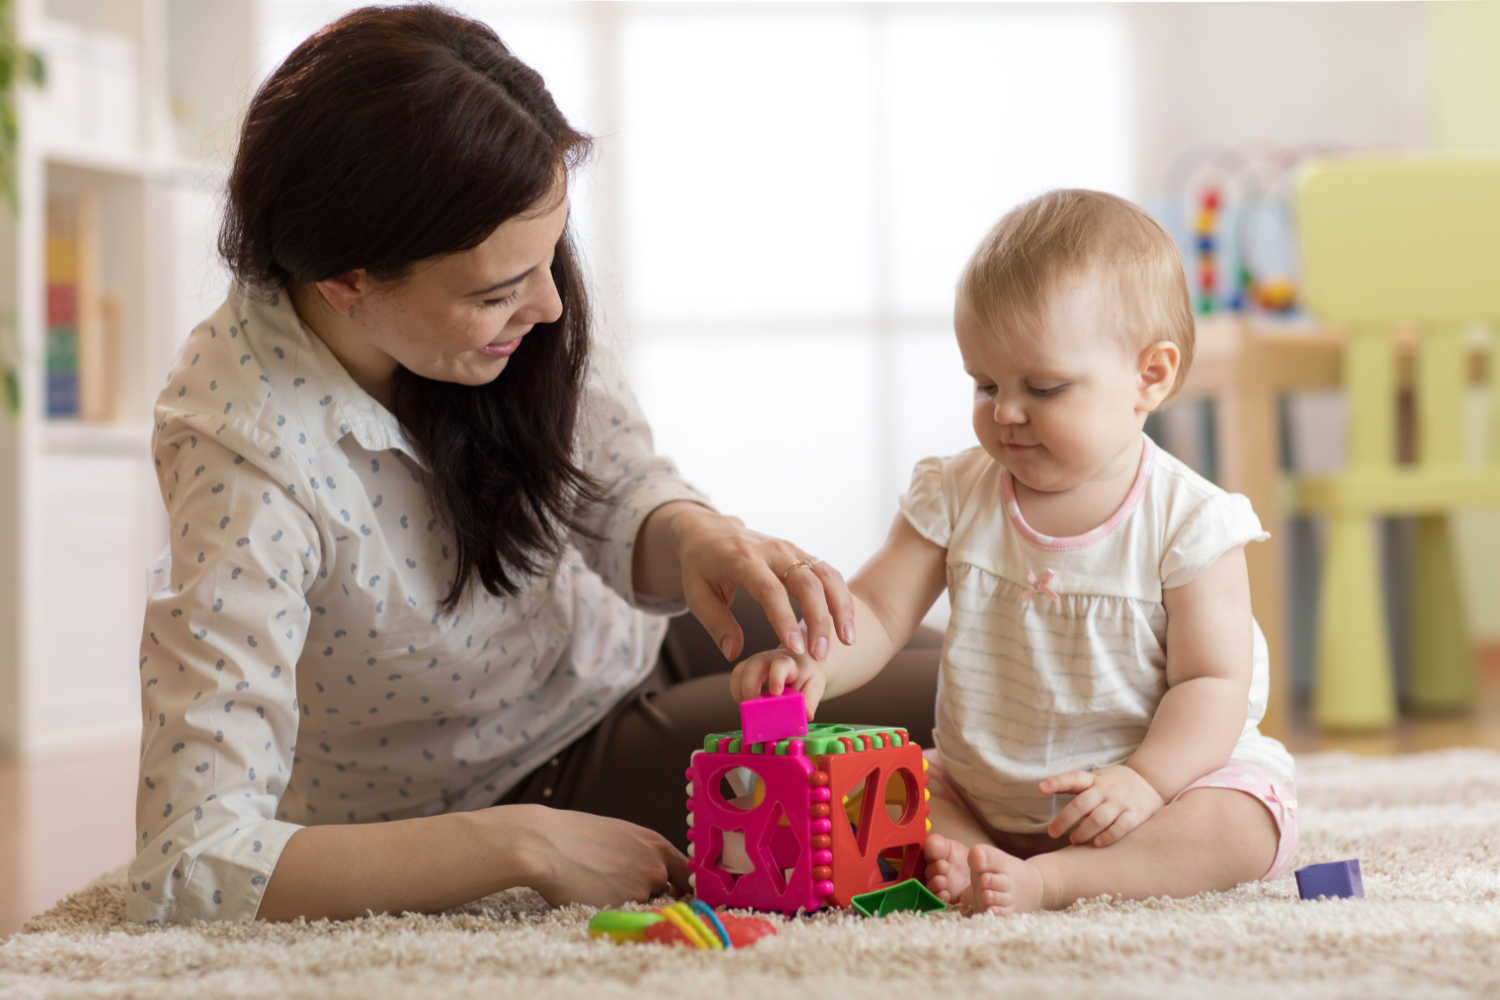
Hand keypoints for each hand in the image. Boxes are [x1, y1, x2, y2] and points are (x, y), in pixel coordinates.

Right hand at [506, 805, 690, 906]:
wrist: (543, 844)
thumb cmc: (573, 836)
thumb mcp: (619, 835)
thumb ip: (642, 854)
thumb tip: (653, 874)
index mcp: (656, 844)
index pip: (687, 873)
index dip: (683, 886)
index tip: (677, 894)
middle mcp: (656, 867)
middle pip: (670, 894)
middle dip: (656, 898)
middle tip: (626, 892)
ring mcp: (642, 890)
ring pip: (644, 906)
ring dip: (630, 905)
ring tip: (599, 887)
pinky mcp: (623, 909)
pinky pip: (625, 917)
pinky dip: (613, 913)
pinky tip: (591, 896)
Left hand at [668, 505, 853, 662]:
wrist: (710, 531)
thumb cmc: (701, 567)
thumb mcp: (697, 594)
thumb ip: (716, 624)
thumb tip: (734, 654)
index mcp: (742, 559)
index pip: (770, 590)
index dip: (785, 620)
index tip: (796, 649)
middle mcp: (772, 551)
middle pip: (806, 583)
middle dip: (818, 620)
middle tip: (821, 655)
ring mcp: (790, 549)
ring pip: (825, 575)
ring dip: (840, 608)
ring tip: (847, 640)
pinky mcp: (802, 554)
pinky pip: (828, 573)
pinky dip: (841, 598)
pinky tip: (846, 625)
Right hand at [729, 644, 827, 717]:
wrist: (801, 661)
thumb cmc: (807, 676)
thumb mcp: (815, 687)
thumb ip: (810, 700)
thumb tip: (806, 715)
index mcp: (789, 663)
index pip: (780, 666)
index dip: (776, 678)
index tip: (776, 693)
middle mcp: (768, 659)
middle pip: (751, 668)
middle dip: (750, 690)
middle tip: (756, 710)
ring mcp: (754, 662)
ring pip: (739, 674)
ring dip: (741, 694)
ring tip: (751, 710)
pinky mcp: (745, 668)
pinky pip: (735, 679)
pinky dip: (737, 694)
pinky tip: (747, 704)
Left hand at [1040, 764, 1164, 846]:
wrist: (1151, 781)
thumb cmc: (1114, 783)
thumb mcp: (1095, 778)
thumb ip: (1074, 785)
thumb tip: (1043, 787)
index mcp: (1094, 779)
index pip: (1073, 778)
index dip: (1057, 782)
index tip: (1041, 788)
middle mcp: (1106, 789)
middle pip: (1081, 804)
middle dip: (1064, 820)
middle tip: (1053, 833)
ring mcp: (1121, 801)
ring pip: (1099, 818)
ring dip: (1083, 832)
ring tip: (1073, 840)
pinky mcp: (1135, 814)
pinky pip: (1120, 827)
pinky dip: (1107, 837)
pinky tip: (1096, 844)